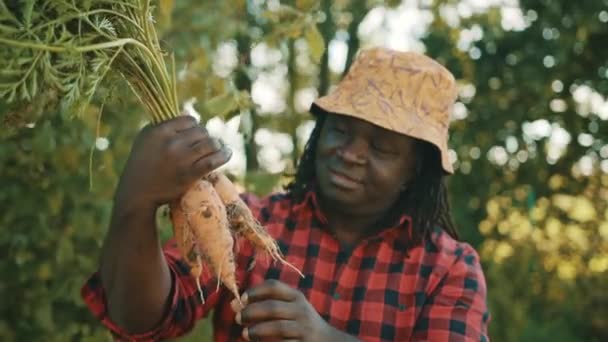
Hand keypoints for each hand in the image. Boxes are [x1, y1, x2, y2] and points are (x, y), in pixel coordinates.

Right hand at [115, 115, 230, 210]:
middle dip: (205, 137)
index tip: (195, 134)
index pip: (189, 120)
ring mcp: (181, 158)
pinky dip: (224, 155)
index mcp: (159, 131)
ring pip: (210, 143)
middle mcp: (171, 142)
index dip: (195, 126)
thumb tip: (189, 114)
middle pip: (202, 131)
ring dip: (217, 145)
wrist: (138, 192)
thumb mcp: (147, 138)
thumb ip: (165, 125)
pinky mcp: (189, 174)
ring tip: (218, 147)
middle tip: (205, 144)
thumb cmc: (143, 163)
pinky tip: (228, 153)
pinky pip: (213, 160)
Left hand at [231, 280, 356, 341]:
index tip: (242, 298)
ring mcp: (304, 328)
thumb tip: (235, 304)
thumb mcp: (290, 307)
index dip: (256, 291)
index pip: (274, 287)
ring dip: (258, 330)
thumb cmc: (300, 322)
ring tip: (244, 333)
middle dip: (252, 312)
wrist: (327, 341)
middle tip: (238, 317)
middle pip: (273, 307)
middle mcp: (301, 310)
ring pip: (279, 327)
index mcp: (296, 296)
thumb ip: (266, 304)